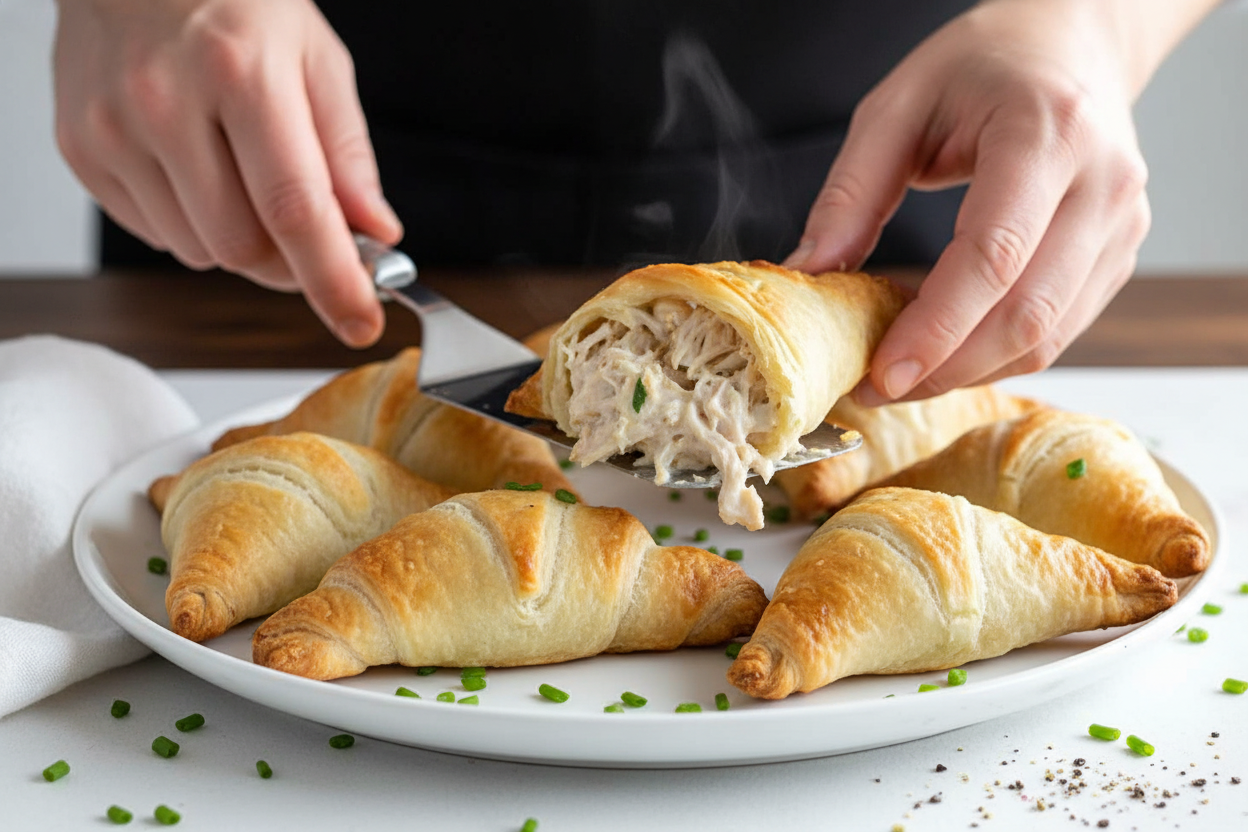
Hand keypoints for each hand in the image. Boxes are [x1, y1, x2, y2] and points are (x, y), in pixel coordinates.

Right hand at [53, 0, 400, 346]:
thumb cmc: (235, 0)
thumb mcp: (316, 59)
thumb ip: (347, 154)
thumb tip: (374, 235)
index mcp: (240, 72)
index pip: (295, 210)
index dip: (334, 281)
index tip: (360, 323)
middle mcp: (166, 102)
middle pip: (243, 247)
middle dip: (290, 262)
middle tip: (310, 234)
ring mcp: (113, 129)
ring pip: (199, 252)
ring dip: (238, 240)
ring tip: (242, 173)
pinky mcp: (80, 150)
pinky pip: (156, 235)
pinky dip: (191, 223)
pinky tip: (196, 167)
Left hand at [785, 0, 1161, 403]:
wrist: (1071, 41)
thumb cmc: (982, 64)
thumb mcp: (895, 108)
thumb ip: (850, 194)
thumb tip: (809, 273)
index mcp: (1045, 132)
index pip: (993, 256)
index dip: (935, 329)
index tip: (881, 373)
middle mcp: (1102, 182)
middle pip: (1026, 312)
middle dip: (946, 369)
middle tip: (877, 388)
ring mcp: (1122, 223)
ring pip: (1049, 335)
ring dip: (970, 372)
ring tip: (903, 376)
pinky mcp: (1119, 253)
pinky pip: (1060, 329)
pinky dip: (998, 353)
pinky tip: (948, 350)